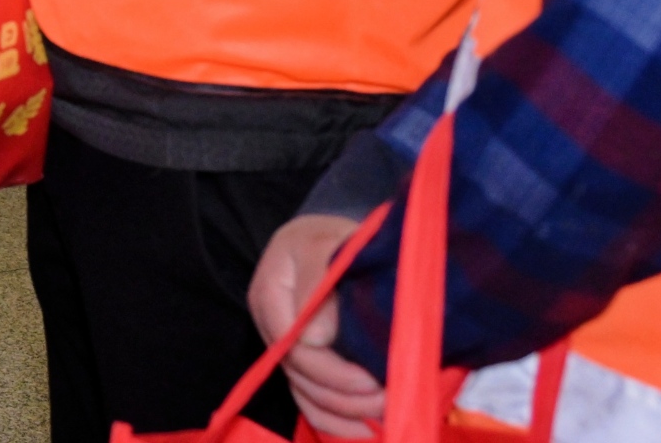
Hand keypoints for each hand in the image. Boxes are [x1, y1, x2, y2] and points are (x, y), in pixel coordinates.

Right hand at [250, 213, 384, 437]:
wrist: (336, 239)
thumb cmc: (333, 237)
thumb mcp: (325, 244)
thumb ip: (316, 283)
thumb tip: (316, 339)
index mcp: (270, 295)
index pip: (293, 346)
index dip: (332, 370)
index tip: (373, 378)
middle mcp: (272, 328)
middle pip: (300, 375)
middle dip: (346, 395)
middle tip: (389, 399)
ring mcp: (285, 349)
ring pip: (305, 395)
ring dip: (345, 412)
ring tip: (386, 411)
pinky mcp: (301, 365)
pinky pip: (309, 403)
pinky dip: (335, 422)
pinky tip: (365, 430)